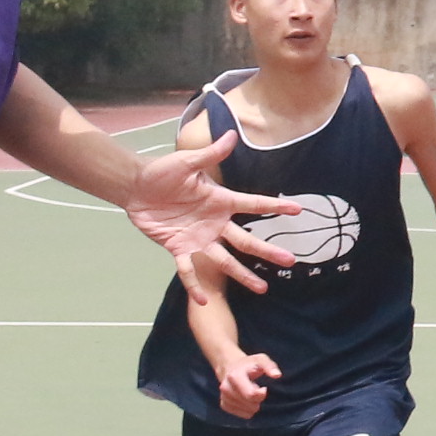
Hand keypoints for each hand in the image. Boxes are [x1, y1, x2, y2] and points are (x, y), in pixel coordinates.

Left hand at [123, 130, 297, 296]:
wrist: (136, 188)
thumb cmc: (163, 172)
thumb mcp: (187, 162)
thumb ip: (210, 154)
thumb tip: (231, 134)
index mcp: (221, 201)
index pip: (253, 204)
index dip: (275, 207)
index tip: (298, 211)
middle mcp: (215, 223)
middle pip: (246, 240)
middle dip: (267, 251)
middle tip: (289, 260)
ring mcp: (199, 239)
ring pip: (225, 260)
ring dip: (242, 274)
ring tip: (261, 288)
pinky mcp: (179, 249)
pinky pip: (188, 270)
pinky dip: (194, 285)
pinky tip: (202, 301)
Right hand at [215, 347, 280, 419]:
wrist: (231, 367)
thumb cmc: (249, 364)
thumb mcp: (261, 360)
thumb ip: (270, 366)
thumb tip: (277, 375)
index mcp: (235, 376)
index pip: (252, 394)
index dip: (262, 393)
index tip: (263, 387)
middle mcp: (226, 388)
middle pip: (251, 406)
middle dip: (259, 399)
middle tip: (256, 388)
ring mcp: (224, 397)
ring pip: (248, 412)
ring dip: (254, 404)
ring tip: (250, 392)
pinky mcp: (224, 405)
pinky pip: (244, 415)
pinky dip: (249, 409)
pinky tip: (247, 399)